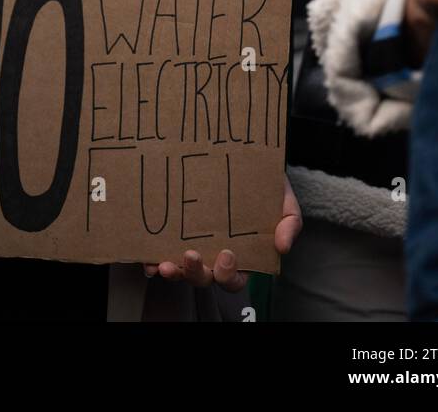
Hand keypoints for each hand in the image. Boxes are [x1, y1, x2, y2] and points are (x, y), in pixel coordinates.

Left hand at [142, 174, 301, 288]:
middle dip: (196, 273)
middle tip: (191, 255)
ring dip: (172, 272)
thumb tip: (282, 247)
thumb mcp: (284, 201)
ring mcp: (192, 244)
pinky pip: (160, 253)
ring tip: (163, 265)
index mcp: (241, 256)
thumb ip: (290, 223)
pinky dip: (152, 261)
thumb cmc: (265, 185)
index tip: (228, 255)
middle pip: (204, 278)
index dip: (229, 275)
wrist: (245, 159)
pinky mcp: (173, 233)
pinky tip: (147, 260)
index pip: (234, 278)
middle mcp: (214, 255)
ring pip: (181, 270)